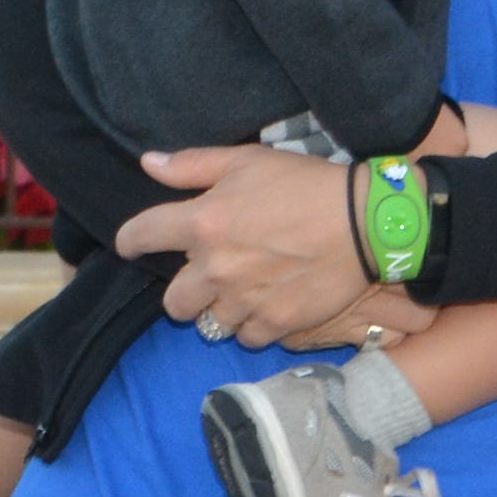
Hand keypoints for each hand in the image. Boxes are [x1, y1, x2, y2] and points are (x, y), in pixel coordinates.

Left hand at [122, 142, 423, 352]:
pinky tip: (270, 304)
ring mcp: (244, 300)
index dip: (129, 242)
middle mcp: (215, 268)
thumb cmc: (306, 184)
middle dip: (186, 291)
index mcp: (203, 222)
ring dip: (223, 309)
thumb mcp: (248, 160)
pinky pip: (248, 337)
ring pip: (211, 323)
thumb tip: (148, 163)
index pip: (141, 236)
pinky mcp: (274, 323)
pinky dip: (255, 324)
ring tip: (247, 290)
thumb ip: (194, 165)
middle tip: (211, 275)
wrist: (366, 223)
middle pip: (173, 303)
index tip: (132, 246)